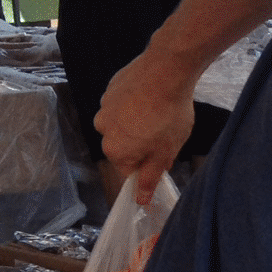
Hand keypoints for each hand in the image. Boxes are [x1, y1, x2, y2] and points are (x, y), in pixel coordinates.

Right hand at [95, 47, 195, 201]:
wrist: (165, 70)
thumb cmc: (168, 116)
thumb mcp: (165, 153)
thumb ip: (150, 178)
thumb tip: (140, 200)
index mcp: (115, 150)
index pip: (129, 170)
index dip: (148, 165)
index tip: (162, 156)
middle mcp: (102, 129)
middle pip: (123, 146)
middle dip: (142, 144)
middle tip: (165, 133)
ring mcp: (104, 106)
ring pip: (123, 124)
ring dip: (138, 123)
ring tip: (159, 113)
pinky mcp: (111, 88)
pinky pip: (123, 104)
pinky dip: (135, 105)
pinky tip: (152, 98)